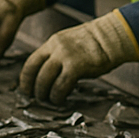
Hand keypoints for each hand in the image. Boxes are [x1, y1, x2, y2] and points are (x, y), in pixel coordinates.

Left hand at [18, 10, 138, 105]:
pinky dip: (57, 96)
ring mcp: (65, 57)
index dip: (25, 78)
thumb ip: (57, 55)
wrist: (113, 37)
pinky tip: (61, 99)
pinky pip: (60, 87)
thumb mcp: (70, 43)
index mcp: (53, 42)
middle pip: (35, 72)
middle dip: (33, 89)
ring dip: (44, 94)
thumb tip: (48, 74)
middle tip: (37, 98)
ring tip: (50, 100)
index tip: (26, 88)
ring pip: (45, 80)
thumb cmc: (96, 43)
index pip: (31, 62)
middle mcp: (56, 48)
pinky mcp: (76, 67)